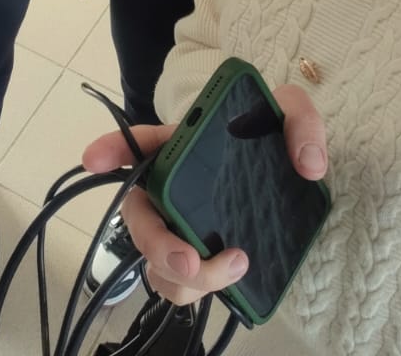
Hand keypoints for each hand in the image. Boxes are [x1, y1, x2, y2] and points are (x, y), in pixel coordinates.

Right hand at [82, 85, 326, 306]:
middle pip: (140, 219)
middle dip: (157, 245)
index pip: (137, 142)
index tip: (92, 157)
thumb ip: (300, 121)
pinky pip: (180, 286)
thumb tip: (308, 164)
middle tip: (191, 262)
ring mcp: (178, 226)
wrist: (279, 176)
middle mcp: (168, 189)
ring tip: (233, 268)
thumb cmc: (266, 135)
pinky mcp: (196, 258)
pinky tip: (232, 280)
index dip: (112, 149)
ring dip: (185, 277)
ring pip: (158, 262)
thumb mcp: (285, 110)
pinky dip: (200, 291)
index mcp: (180, 146)